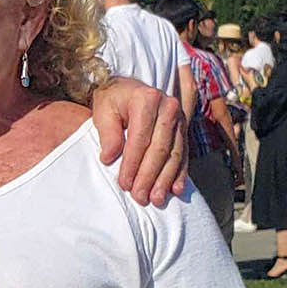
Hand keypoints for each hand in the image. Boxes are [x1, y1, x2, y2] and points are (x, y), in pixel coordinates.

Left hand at [93, 79, 186, 204]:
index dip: (132, 164)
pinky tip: (176, 190)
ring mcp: (179, 117)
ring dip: (165, 179)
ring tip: (156, 199)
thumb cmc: (113, 100)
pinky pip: (184, 153)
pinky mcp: (184, 128)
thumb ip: (107, 133)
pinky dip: (179, 173)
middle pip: (160, 148)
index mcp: (146, 99)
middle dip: (149, 176)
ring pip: (174, 153)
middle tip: (140, 197)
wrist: (128, 88)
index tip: (124, 184)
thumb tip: (109, 158)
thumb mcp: (103, 111)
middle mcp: (168, 107)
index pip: (140, 138)